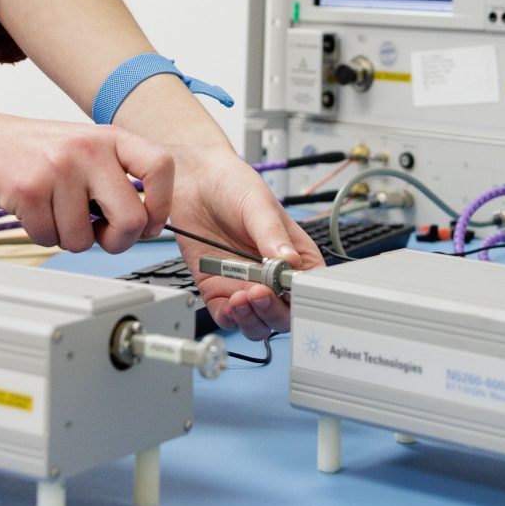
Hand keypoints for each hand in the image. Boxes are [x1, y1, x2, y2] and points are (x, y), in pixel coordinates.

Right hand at [0, 111, 174, 254]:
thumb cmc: (26, 150)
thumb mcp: (80, 147)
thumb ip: (113, 176)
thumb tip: (146, 221)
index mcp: (107, 136)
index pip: (161, 168)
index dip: (160, 205)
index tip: (147, 222)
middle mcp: (88, 149)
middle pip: (131, 219)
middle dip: (115, 241)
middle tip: (98, 235)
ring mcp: (58, 169)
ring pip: (84, 240)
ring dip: (67, 237)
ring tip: (51, 210)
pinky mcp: (29, 191)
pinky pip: (50, 239)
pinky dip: (41, 235)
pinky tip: (30, 211)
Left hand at [160, 142, 322, 339]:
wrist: (195, 181)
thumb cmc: (234, 186)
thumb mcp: (258, 205)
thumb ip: (272, 235)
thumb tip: (289, 260)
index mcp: (296, 256)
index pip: (309, 288)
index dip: (302, 297)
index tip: (288, 290)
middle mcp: (272, 277)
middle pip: (284, 314)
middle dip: (273, 311)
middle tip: (259, 292)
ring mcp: (245, 286)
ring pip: (258, 323)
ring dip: (253, 318)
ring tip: (242, 297)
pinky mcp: (218, 291)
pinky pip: (227, 317)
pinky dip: (230, 317)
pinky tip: (229, 301)